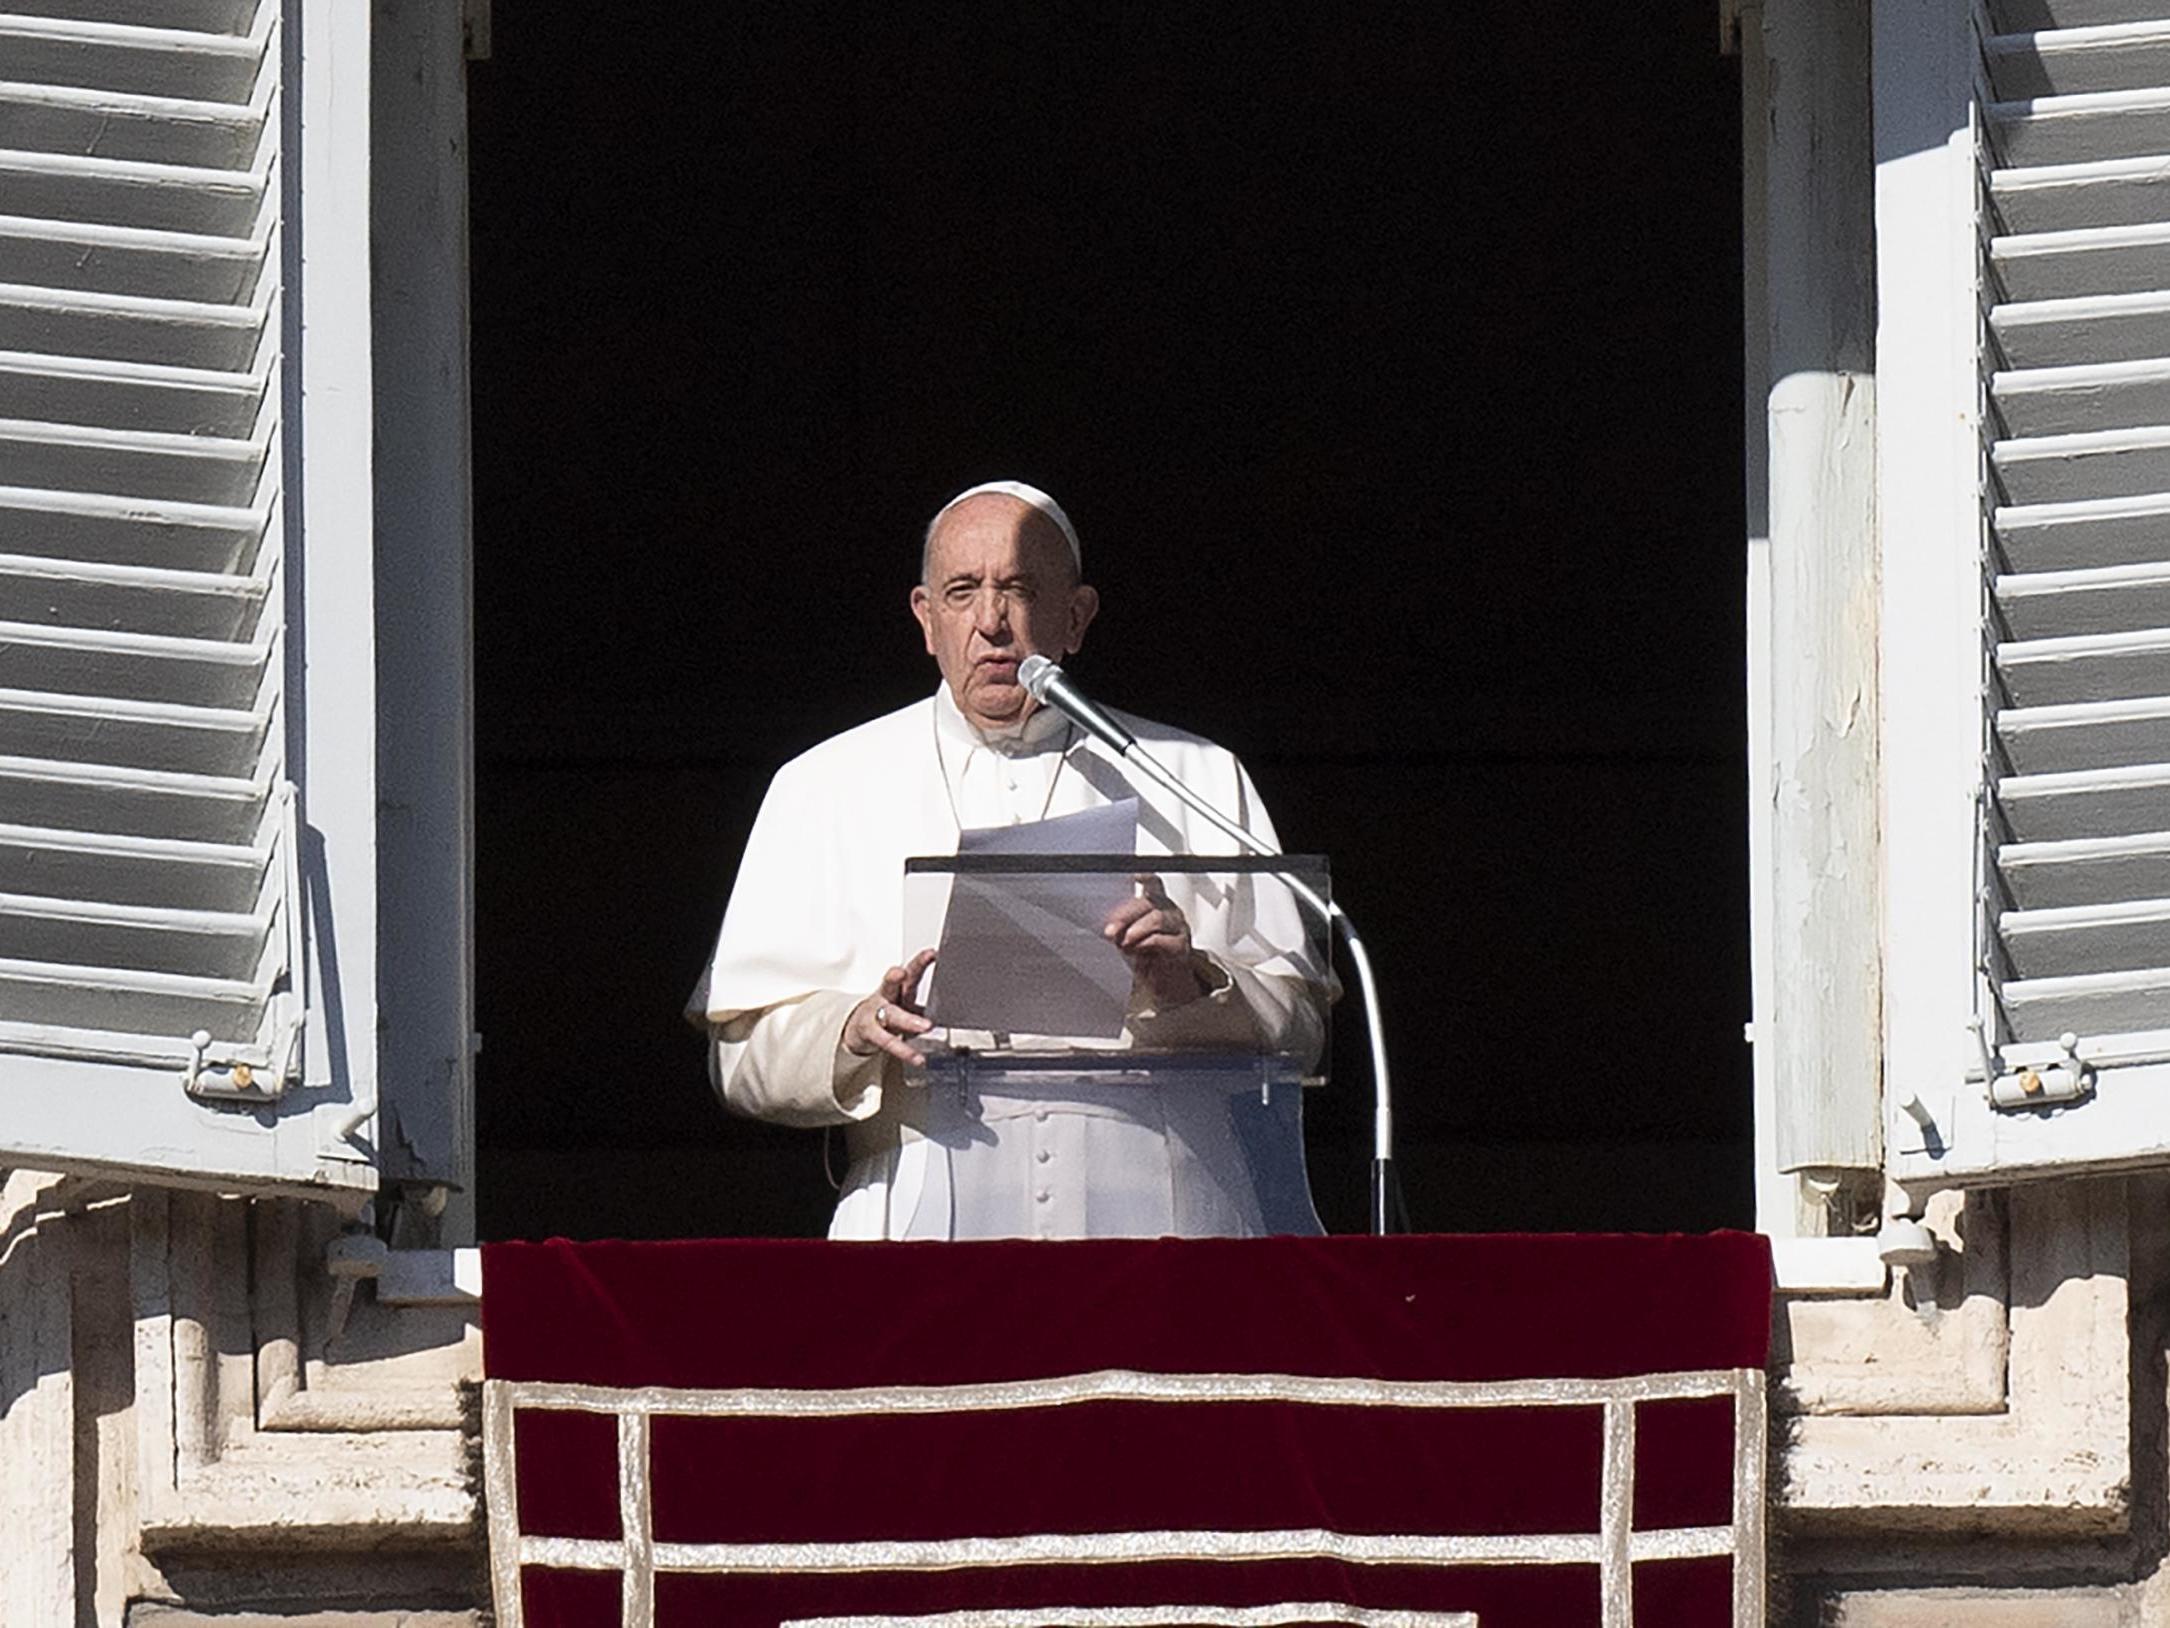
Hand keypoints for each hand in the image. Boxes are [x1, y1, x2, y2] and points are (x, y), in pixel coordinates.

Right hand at [843, 949, 936, 1063]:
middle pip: (891, 985)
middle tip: (902, 972)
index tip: (932, 954)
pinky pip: (888, 1042)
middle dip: (896, 978)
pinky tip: (917, 1058)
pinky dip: (904, 1051)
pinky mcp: (871, 1033)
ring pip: (891, 1015)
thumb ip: (927, 1003)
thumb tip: (957, 1004)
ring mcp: (876, 1015)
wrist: (860, 1029)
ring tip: (925, 1026)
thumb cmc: (889, 1012)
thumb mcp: (907, 1003)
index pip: (910, 972)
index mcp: (899, 988)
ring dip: (907, 1019)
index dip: (920, 962)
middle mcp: (886, 997)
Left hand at [1104, 874, 1204, 1007]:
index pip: (1153, 883)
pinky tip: (1136, 949)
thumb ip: (1120, 927)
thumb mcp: (1126, 935)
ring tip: (1124, 942)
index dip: (1145, 877)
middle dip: (1126, 915)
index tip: (1134, 875)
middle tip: (1111, 930)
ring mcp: (1178, 927)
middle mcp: (1169, 910)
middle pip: (1149, 902)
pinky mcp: (1182, 946)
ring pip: (1157, 918)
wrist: (1160, 983)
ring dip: (1135, 930)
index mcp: (1155, 903)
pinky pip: (1163, 939)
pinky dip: (1145, 944)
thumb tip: (1108, 927)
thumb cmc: (1143, 954)